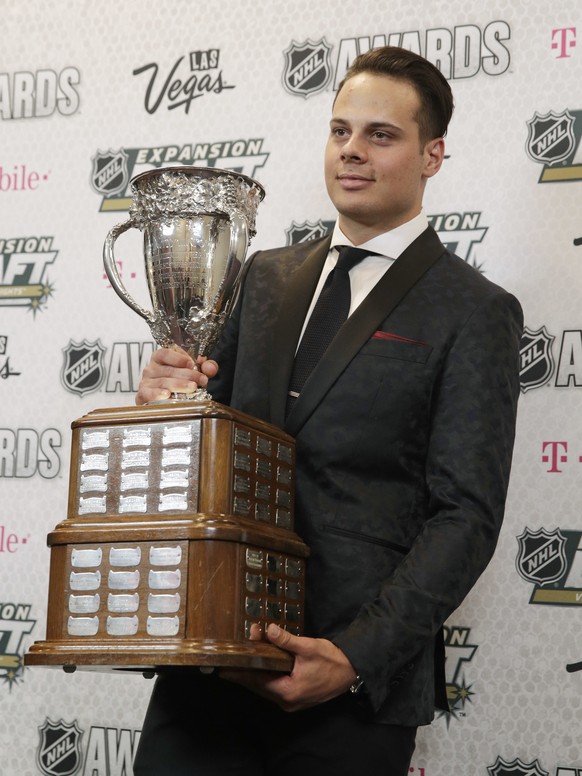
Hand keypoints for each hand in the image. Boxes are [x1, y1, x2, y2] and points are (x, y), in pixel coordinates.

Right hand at [135, 347, 218, 404]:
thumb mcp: (194, 373)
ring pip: (163, 382)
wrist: (163, 404)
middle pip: (168, 370)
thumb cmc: (177, 383)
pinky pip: (149, 394)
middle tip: (201, 380)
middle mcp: (151, 369)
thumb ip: (204, 367)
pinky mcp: (142, 396)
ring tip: (192, 388)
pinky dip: (158, 394)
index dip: (178, 358)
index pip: (165, 353)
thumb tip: (210, 367)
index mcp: (160, 358)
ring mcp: (146, 382)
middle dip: (188, 375)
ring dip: (179, 385)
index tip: (191, 363)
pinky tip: (167, 395)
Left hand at [221, 623, 356, 711]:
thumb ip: (286, 640)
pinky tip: (262, 665)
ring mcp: (292, 702)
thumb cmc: (331, 660)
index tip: (223, 669)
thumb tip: (267, 630)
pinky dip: (267, 676)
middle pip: (259, 686)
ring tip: (243, 659)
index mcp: (287, 692)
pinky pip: (275, 687)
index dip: (240, 674)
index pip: (256, 682)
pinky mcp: (297, 697)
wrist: (352, 671)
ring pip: (266, 687)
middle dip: (246, 671)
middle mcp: (287, 701)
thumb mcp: (308, 647)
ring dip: (256, 672)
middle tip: (230, 660)